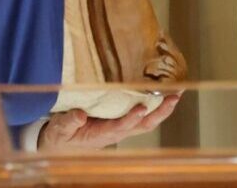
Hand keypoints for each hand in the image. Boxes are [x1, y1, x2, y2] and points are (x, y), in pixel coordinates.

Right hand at [38, 92, 180, 150]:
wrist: (61, 143)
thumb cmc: (62, 134)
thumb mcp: (60, 129)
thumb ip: (69, 122)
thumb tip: (80, 115)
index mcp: (102, 134)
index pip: (120, 127)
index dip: (131, 118)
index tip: (140, 108)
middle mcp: (116, 131)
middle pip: (143, 125)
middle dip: (160, 113)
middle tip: (174, 98)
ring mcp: (121, 127)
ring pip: (147, 121)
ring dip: (163, 109)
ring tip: (176, 93)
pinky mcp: (122, 121)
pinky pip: (143, 115)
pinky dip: (156, 106)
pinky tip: (163, 94)